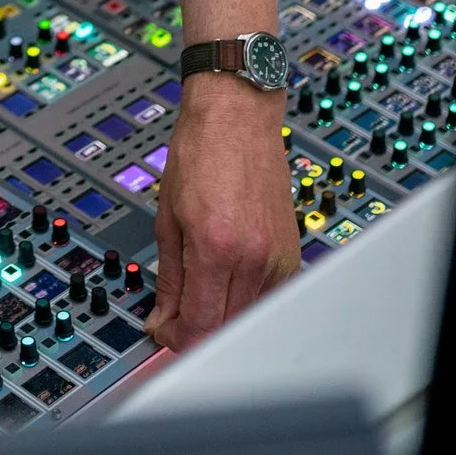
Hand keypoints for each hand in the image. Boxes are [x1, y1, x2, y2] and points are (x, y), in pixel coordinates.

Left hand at [146, 74, 299, 352]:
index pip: (201, 325)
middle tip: (175, 318)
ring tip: (199, 298)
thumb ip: (168, 277)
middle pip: (227, 328)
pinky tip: (228, 287)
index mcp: (216, 247)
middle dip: (196, 333)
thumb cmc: (202, 152)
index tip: (164, 330)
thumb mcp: (167, 218)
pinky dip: (247, 302)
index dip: (177, 339)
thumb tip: (162, 318)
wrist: (236, 117)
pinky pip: (270, 297)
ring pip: (250, 318)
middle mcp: (253, 257)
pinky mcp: (292, 253)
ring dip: (223, 319)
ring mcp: (277, 256)